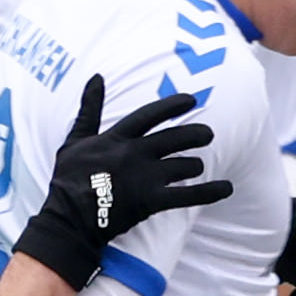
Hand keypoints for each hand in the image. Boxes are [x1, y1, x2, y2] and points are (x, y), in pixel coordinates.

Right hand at [12, 75, 235, 289]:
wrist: (69, 218)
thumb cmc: (68, 179)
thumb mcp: (75, 139)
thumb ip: (90, 109)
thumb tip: (96, 77)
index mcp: (118, 137)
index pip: (151, 115)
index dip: (173, 106)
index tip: (191, 100)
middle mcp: (135, 153)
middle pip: (175, 139)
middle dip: (195, 135)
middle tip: (208, 133)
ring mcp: (145, 177)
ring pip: (183, 166)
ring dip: (194, 166)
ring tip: (199, 166)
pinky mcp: (151, 200)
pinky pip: (188, 195)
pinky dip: (210, 192)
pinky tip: (226, 188)